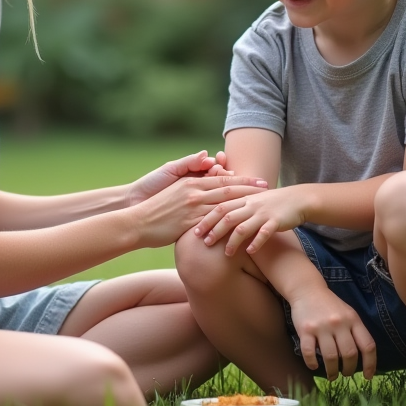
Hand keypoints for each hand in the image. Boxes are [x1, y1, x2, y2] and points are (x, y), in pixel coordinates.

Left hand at [125, 150, 229, 206]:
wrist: (136, 202)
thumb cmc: (152, 183)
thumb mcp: (170, 170)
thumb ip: (189, 162)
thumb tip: (206, 154)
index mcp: (195, 176)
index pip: (216, 169)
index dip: (221, 164)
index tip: (221, 161)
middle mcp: (200, 189)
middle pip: (222, 182)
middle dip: (228, 176)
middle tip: (227, 172)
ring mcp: (198, 204)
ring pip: (220, 197)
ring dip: (228, 192)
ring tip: (228, 187)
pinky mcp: (195, 218)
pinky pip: (211, 213)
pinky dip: (219, 209)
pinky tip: (223, 205)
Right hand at [133, 174, 266, 247]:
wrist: (137, 222)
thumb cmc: (155, 208)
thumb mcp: (174, 192)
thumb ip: (191, 189)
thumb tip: (206, 191)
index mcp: (191, 183)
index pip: (222, 179)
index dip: (242, 180)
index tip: (258, 181)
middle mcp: (194, 192)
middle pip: (228, 189)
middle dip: (249, 188)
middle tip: (268, 188)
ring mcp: (192, 207)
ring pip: (224, 204)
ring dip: (244, 204)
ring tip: (261, 206)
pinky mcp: (190, 223)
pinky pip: (214, 222)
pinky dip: (230, 223)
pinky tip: (243, 227)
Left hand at [194, 185, 310, 255]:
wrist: (297, 199)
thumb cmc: (272, 202)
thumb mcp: (252, 199)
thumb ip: (236, 205)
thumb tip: (216, 216)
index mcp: (243, 198)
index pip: (219, 207)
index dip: (206, 219)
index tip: (194, 231)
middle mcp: (251, 204)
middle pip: (227, 217)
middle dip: (214, 230)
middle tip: (204, 242)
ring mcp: (263, 213)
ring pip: (243, 227)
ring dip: (233, 241)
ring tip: (226, 253)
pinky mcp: (276, 221)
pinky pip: (264, 233)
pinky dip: (256, 243)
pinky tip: (249, 252)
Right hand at [287, 288, 376, 380]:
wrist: (307, 289)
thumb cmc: (330, 305)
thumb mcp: (348, 313)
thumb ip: (355, 331)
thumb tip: (361, 359)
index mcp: (353, 319)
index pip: (367, 345)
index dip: (370, 364)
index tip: (368, 376)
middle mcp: (339, 323)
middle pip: (349, 354)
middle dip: (349, 370)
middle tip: (346, 374)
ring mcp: (322, 327)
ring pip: (331, 357)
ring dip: (332, 371)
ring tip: (332, 375)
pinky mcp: (305, 330)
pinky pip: (309, 352)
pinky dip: (312, 363)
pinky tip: (314, 366)